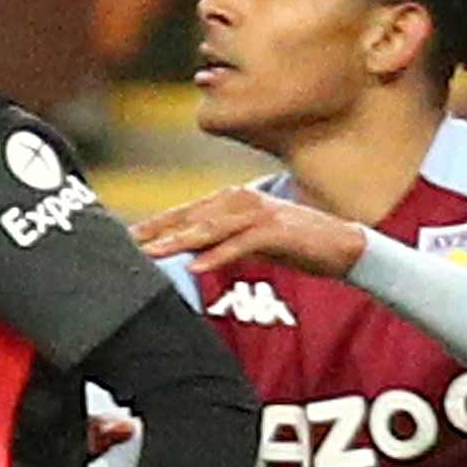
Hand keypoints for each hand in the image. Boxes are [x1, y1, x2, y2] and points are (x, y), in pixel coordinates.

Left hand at [133, 183, 372, 280]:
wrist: (341, 245)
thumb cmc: (292, 244)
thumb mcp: (247, 240)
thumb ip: (217, 240)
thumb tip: (185, 252)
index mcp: (230, 200)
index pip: (183, 214)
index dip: (154, 226)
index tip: (124, 239)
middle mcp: (239, 200)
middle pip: (189, 218)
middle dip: (157, 233)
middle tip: (127, 247)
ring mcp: (258, 213)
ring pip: (210, 228)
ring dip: (179, 242)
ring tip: (152, 255)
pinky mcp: (275, 230)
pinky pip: (240, 244)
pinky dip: (218, 255)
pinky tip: (197, 266)